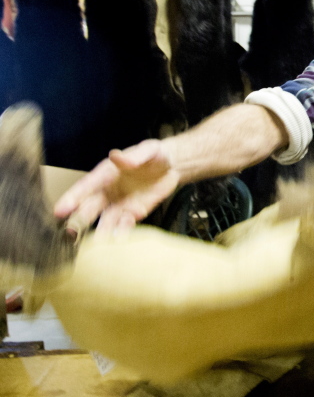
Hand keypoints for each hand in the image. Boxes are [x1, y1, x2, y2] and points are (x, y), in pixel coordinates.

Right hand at [53, 139, 180, 234]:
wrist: (172, 166)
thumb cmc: (154, 155)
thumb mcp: (147, 151)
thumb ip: (132, 156)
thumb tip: (115, 155)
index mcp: (106, 174)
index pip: (85, 187)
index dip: (72, 198)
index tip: (59, 211)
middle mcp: (109, 192)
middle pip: (90, 208)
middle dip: (79, 221)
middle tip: (70, 235)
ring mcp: (120, 204)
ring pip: (106, 220)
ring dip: (101, 232)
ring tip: (96, 246)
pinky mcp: (135, 213)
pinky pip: (126, 224)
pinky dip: (123, 231)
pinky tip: (120, 239)